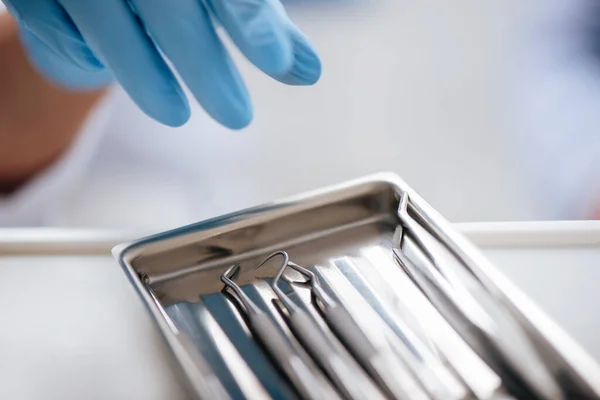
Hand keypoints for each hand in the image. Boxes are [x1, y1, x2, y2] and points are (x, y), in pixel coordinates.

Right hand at [2, 0, 320, 128]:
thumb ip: (262, 26)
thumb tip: (309, 72)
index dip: (250, 17)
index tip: (278, 59)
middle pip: (170, 3)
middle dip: (206, 62)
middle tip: (238, 117)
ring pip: (108, 17)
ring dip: (145, 74)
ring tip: (178, 114)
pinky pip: (59, 24)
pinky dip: (85, 53)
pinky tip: (103, 70)